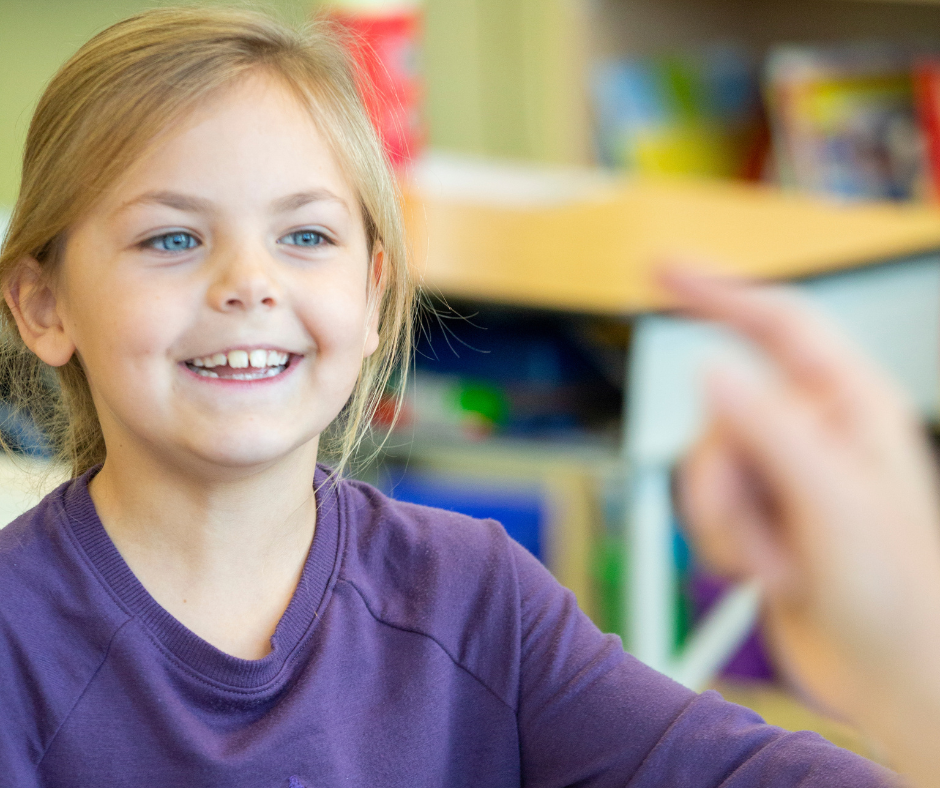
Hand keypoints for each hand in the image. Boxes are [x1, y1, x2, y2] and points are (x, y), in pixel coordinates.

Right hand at [665, 269, 939, 785]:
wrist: (890, 674)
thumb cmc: (897, 594)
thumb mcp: (833, 504)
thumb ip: (769, 431)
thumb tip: (712, 371)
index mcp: (849, 406)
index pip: (778, 323)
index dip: (717, 289)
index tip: (661, 268)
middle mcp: (811, 431)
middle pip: (720, 414)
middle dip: (728, 483)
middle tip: (771, 532)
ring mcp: (782, 474)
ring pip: (703, 465)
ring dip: (728, 525)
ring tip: (779, 563)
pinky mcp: (758, 513)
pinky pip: (702, 506)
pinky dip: (723, 544)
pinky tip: (769, 572)